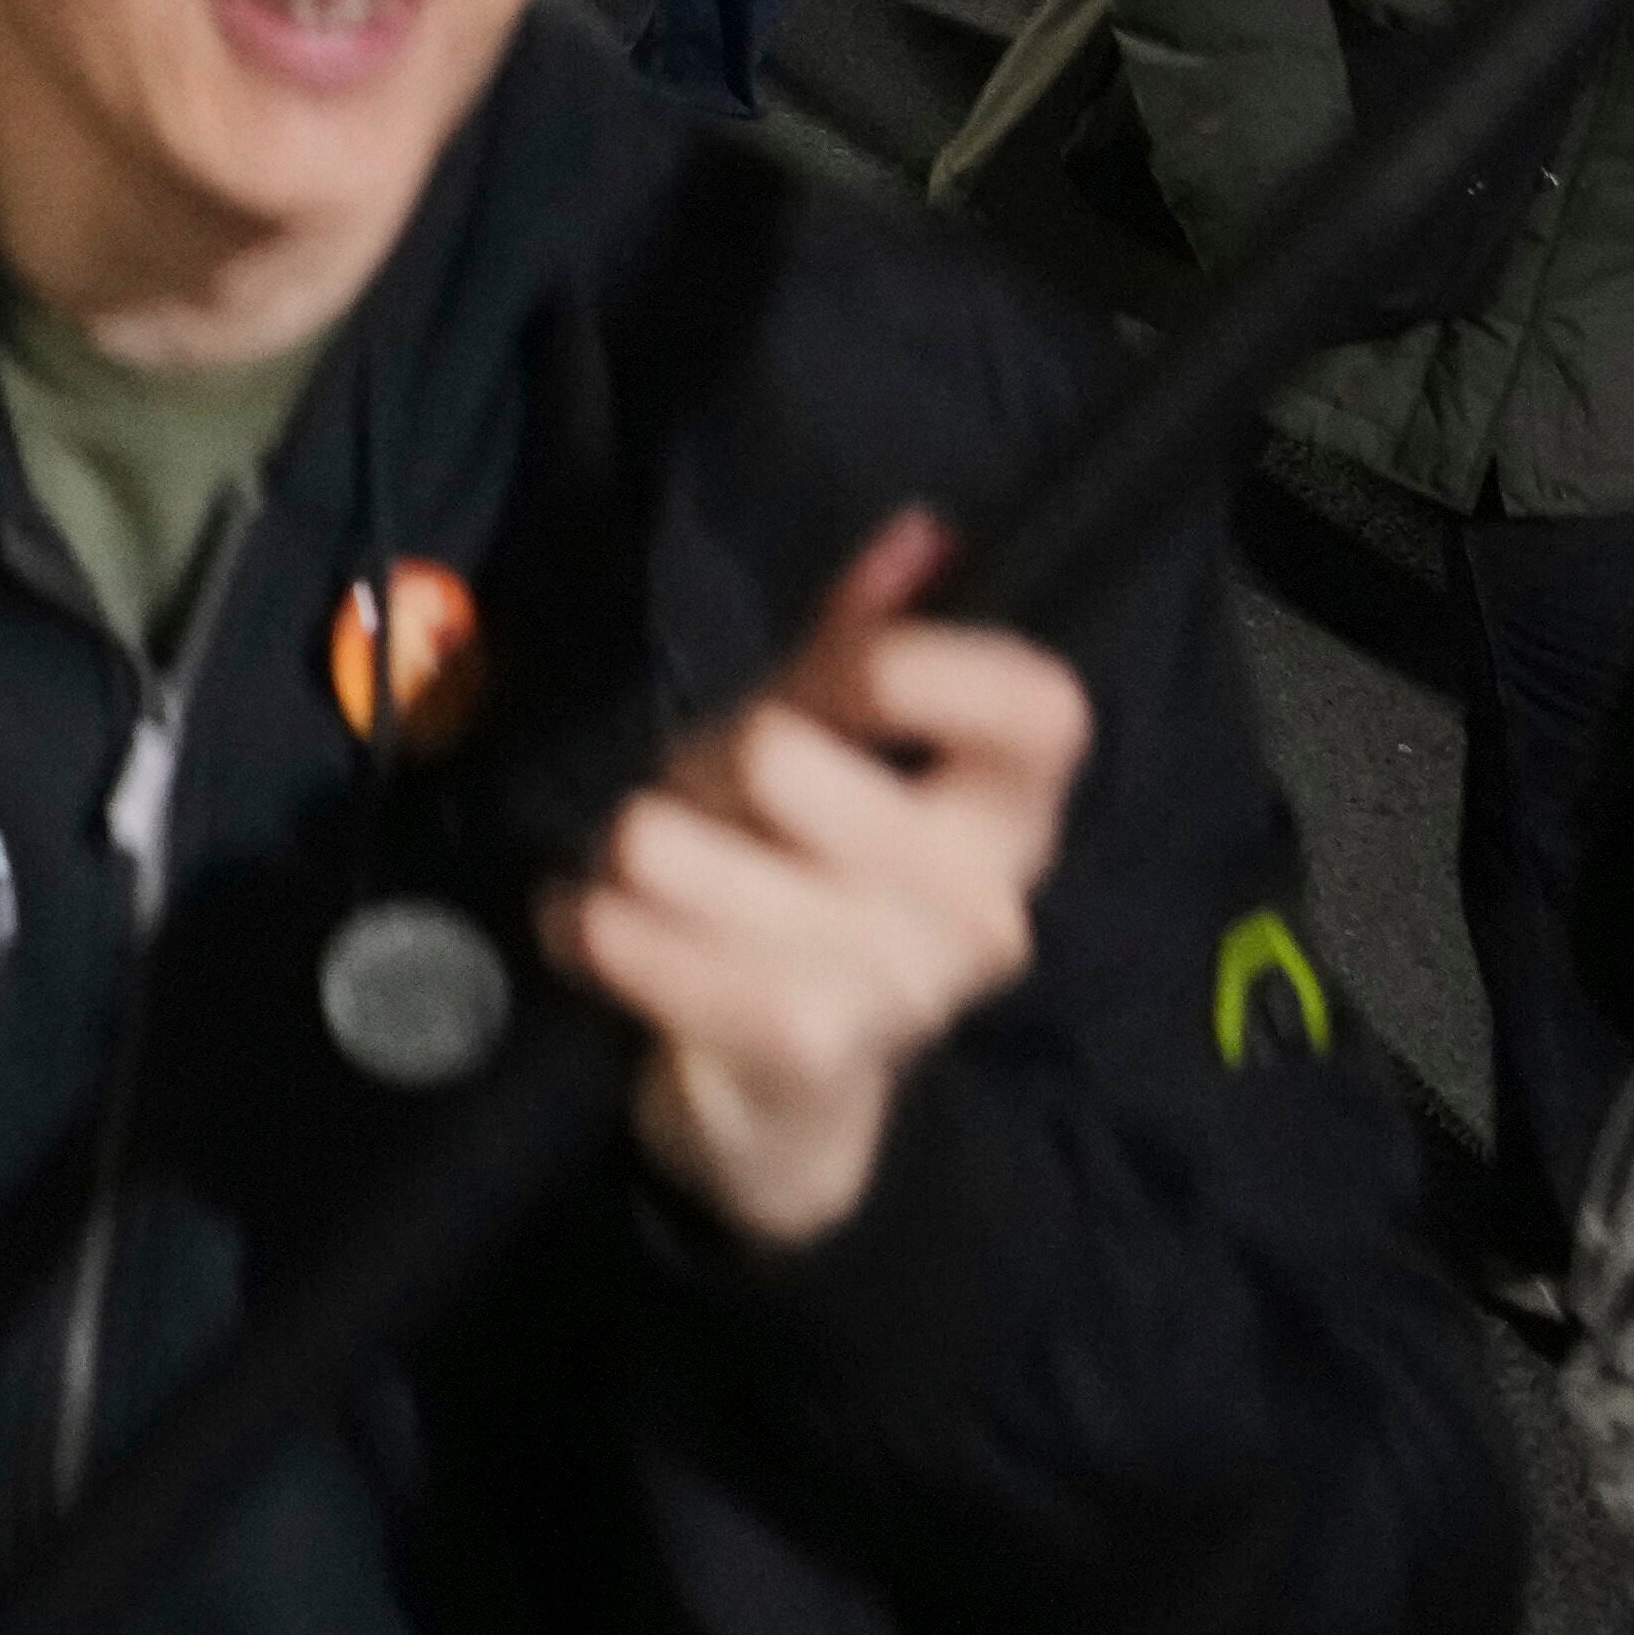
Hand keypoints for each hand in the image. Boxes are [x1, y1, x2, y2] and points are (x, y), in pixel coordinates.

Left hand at [548, 509, 1084, 1249]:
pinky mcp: (806, 1048)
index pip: (1041, 712)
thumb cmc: (797, 896)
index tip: (853, 670)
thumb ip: (858, 647)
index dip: (930, 663)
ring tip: (643, 885)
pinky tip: (595, 932)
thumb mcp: (819, 758)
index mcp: (1005, 819)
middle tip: (696, 809)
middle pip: (787, 756)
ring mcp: (903, 986)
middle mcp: (982, 904)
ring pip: (682, 849)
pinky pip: (651, 944)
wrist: (778, 1102)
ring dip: (628, 856)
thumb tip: (923, 532)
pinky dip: (592, 926)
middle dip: (699, 767)